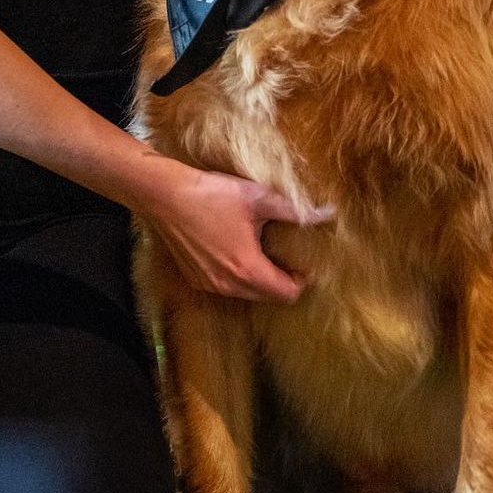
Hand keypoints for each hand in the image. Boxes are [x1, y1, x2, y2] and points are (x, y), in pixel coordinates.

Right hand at [144, 162, 334, 302]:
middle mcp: (229, 285)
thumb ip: (295, 210)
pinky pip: (226, 286)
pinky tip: (236, 249)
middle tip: (286, 255)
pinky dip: (237, 275)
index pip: (287, 294)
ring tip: (262, 250)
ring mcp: (209, 285)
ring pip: (247, 293)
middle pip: (268, 297)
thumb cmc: (211, 195)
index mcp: (248, 269)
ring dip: (259, 278)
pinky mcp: (195, 279)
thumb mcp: (257, 198)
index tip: (302, 260)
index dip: (301, 280)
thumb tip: (328, 213)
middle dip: (281, 281)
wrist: (164, 196)